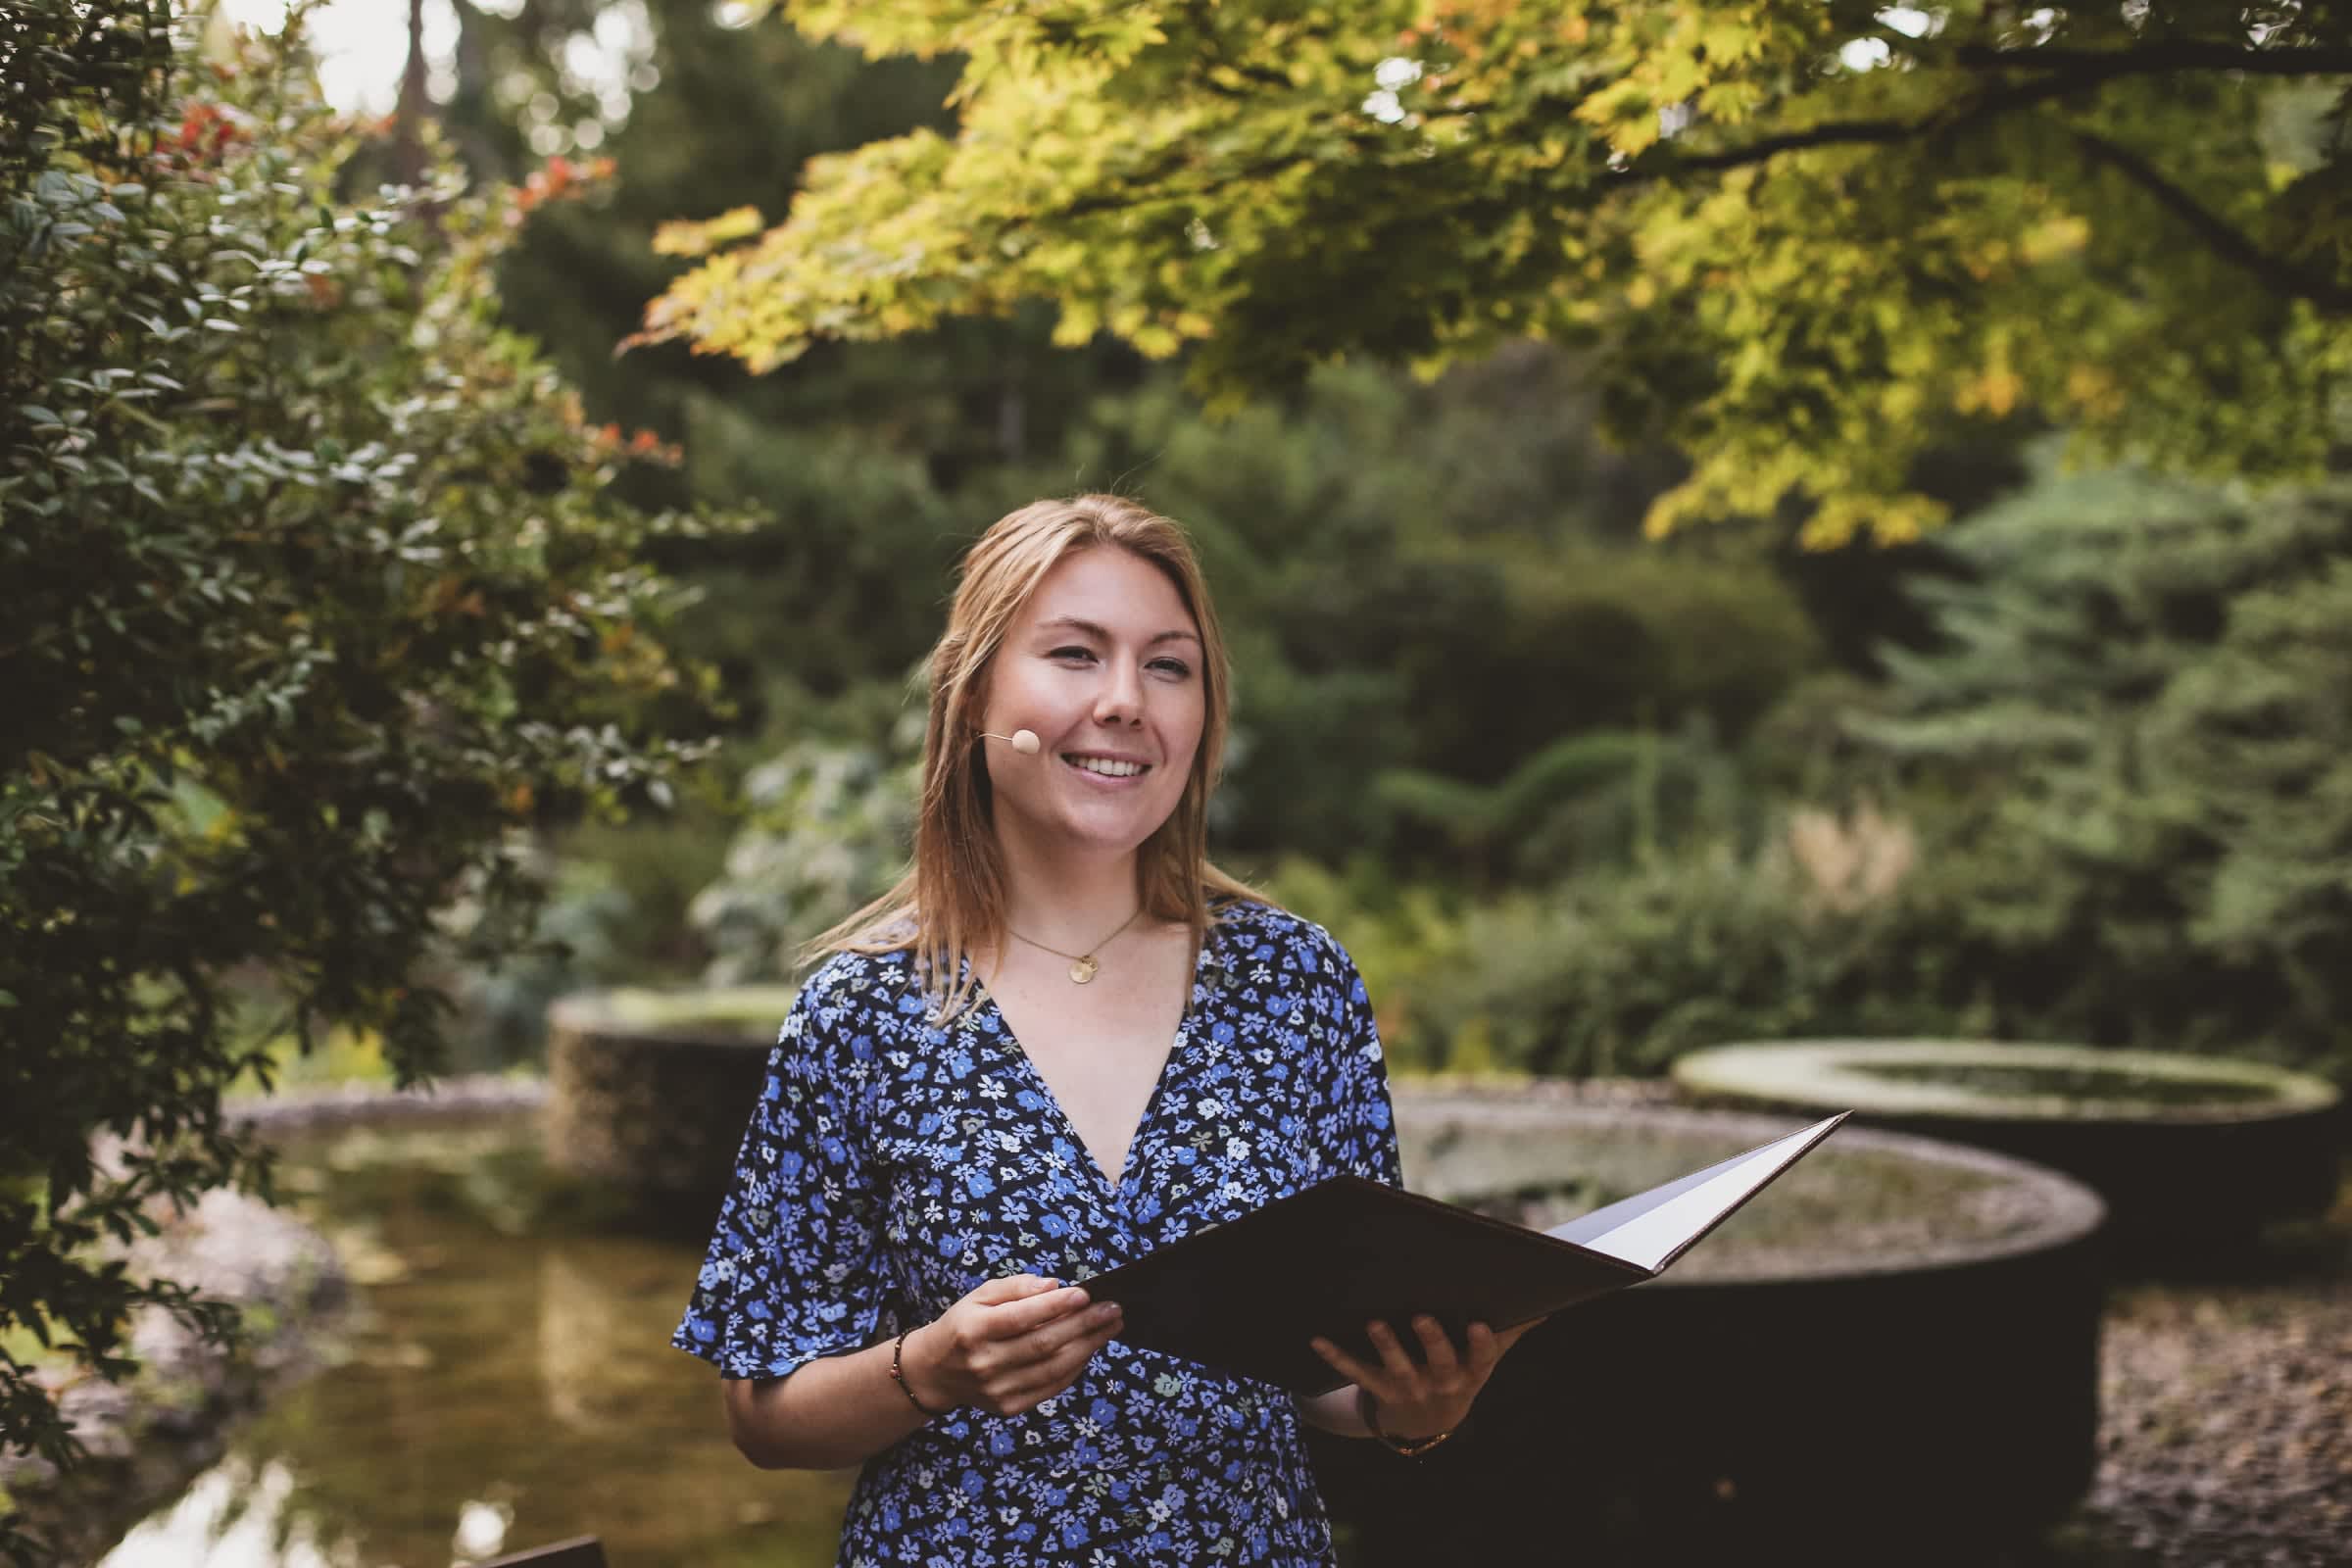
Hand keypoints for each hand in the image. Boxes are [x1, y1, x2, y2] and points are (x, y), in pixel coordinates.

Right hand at [903, 1274, 1122, 1416]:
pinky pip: (1051, 1387)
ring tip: (1110, 1328)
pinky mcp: (1009, 1407)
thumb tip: (1054, 1286)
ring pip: (1053, 1368)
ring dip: (1089, 1347)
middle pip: (1043, 1344)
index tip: (1084, 1294)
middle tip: (1113, 1309)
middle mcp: (985, 1363)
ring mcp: (997, 1389)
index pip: (1021, 1317)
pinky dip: (1075, 1368)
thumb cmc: (964, 1325)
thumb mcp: (980, 1295)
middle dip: (1084, 1325)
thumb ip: (1015, 1287)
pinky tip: (1090, 1349)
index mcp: (974, 1330)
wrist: (936, 1371)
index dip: (1055, 1306)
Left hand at [1309, 1315, 1542, 1440]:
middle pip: (1439, 1361)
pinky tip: (1316, 1339)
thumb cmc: (1461, 1374)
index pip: (1483, 1357)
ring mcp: (1409, 1388)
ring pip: (1397, 1367)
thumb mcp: (1487, 1359)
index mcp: (1472, 1372)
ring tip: (1374, 1323)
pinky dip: (1335, 1356)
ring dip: (1385, 1345)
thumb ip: (1512, 1329)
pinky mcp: (1379, 1389)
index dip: (1483, 1343)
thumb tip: (1547, 1301)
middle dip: (1432, 1340)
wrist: (1426, 1424)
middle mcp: (1442, 1382)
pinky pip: (1357, 1373)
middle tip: (1422, 1317)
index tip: (1482, 1323)